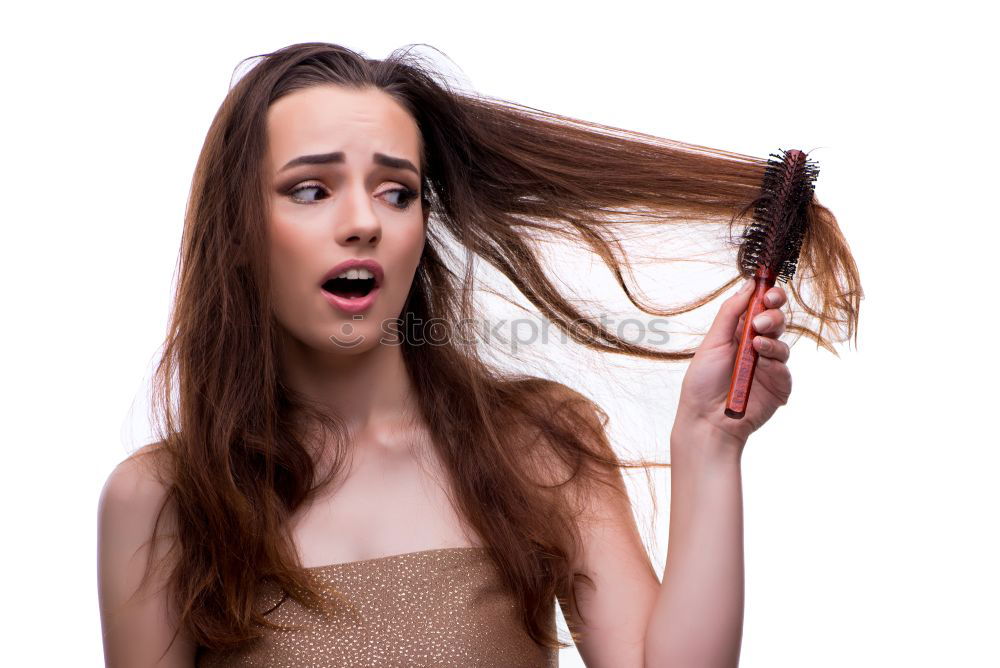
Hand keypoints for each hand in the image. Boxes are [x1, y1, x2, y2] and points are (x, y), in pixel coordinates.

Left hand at [676, 279, 792, 446]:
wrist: (705, 420)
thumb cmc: (703, 383)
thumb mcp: (713, 342)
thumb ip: (730, 313)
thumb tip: (749, 284)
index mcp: (738, 334)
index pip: (760, 308)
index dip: (768, 297)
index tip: (769, 292)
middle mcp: (756, 347)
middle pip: (776, 322)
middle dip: (773, 315)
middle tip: (761, 321)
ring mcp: (768, 367)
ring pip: (782, 344)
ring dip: (772, 340)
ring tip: (757, 343)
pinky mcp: (778, 387)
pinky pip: (785, 369)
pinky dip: (776, 363)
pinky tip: (763, 363)